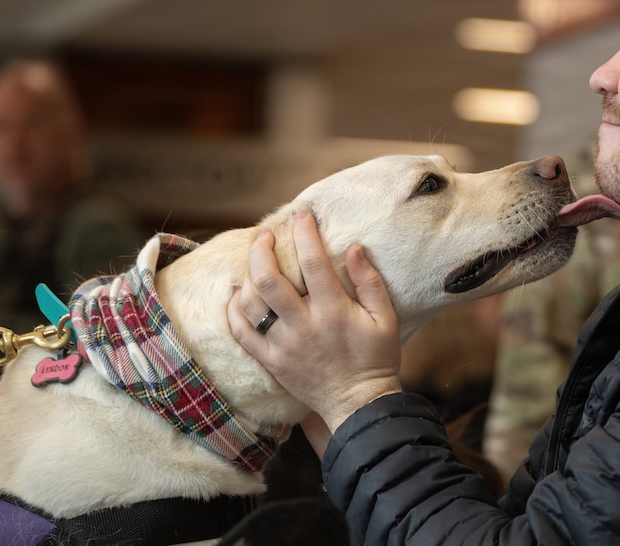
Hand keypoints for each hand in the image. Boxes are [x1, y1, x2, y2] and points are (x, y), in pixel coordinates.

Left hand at [227, 209, 402, 431]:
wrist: (358, 405)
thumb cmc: (376, 358)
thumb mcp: (385, 318)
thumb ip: (369, 282)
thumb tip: (354, 247)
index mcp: (334, 312)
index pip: (313, 262)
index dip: (304, 233)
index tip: (302, 215)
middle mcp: (303, 326)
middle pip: (269, 279)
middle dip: (261, 250)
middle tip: (264, 235)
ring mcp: (283, 345)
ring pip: (250, 304)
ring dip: (247, 276)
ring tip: (252, 262)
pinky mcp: (271, 361)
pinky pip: (242, 333)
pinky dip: (234, 310)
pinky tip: (238, 294)